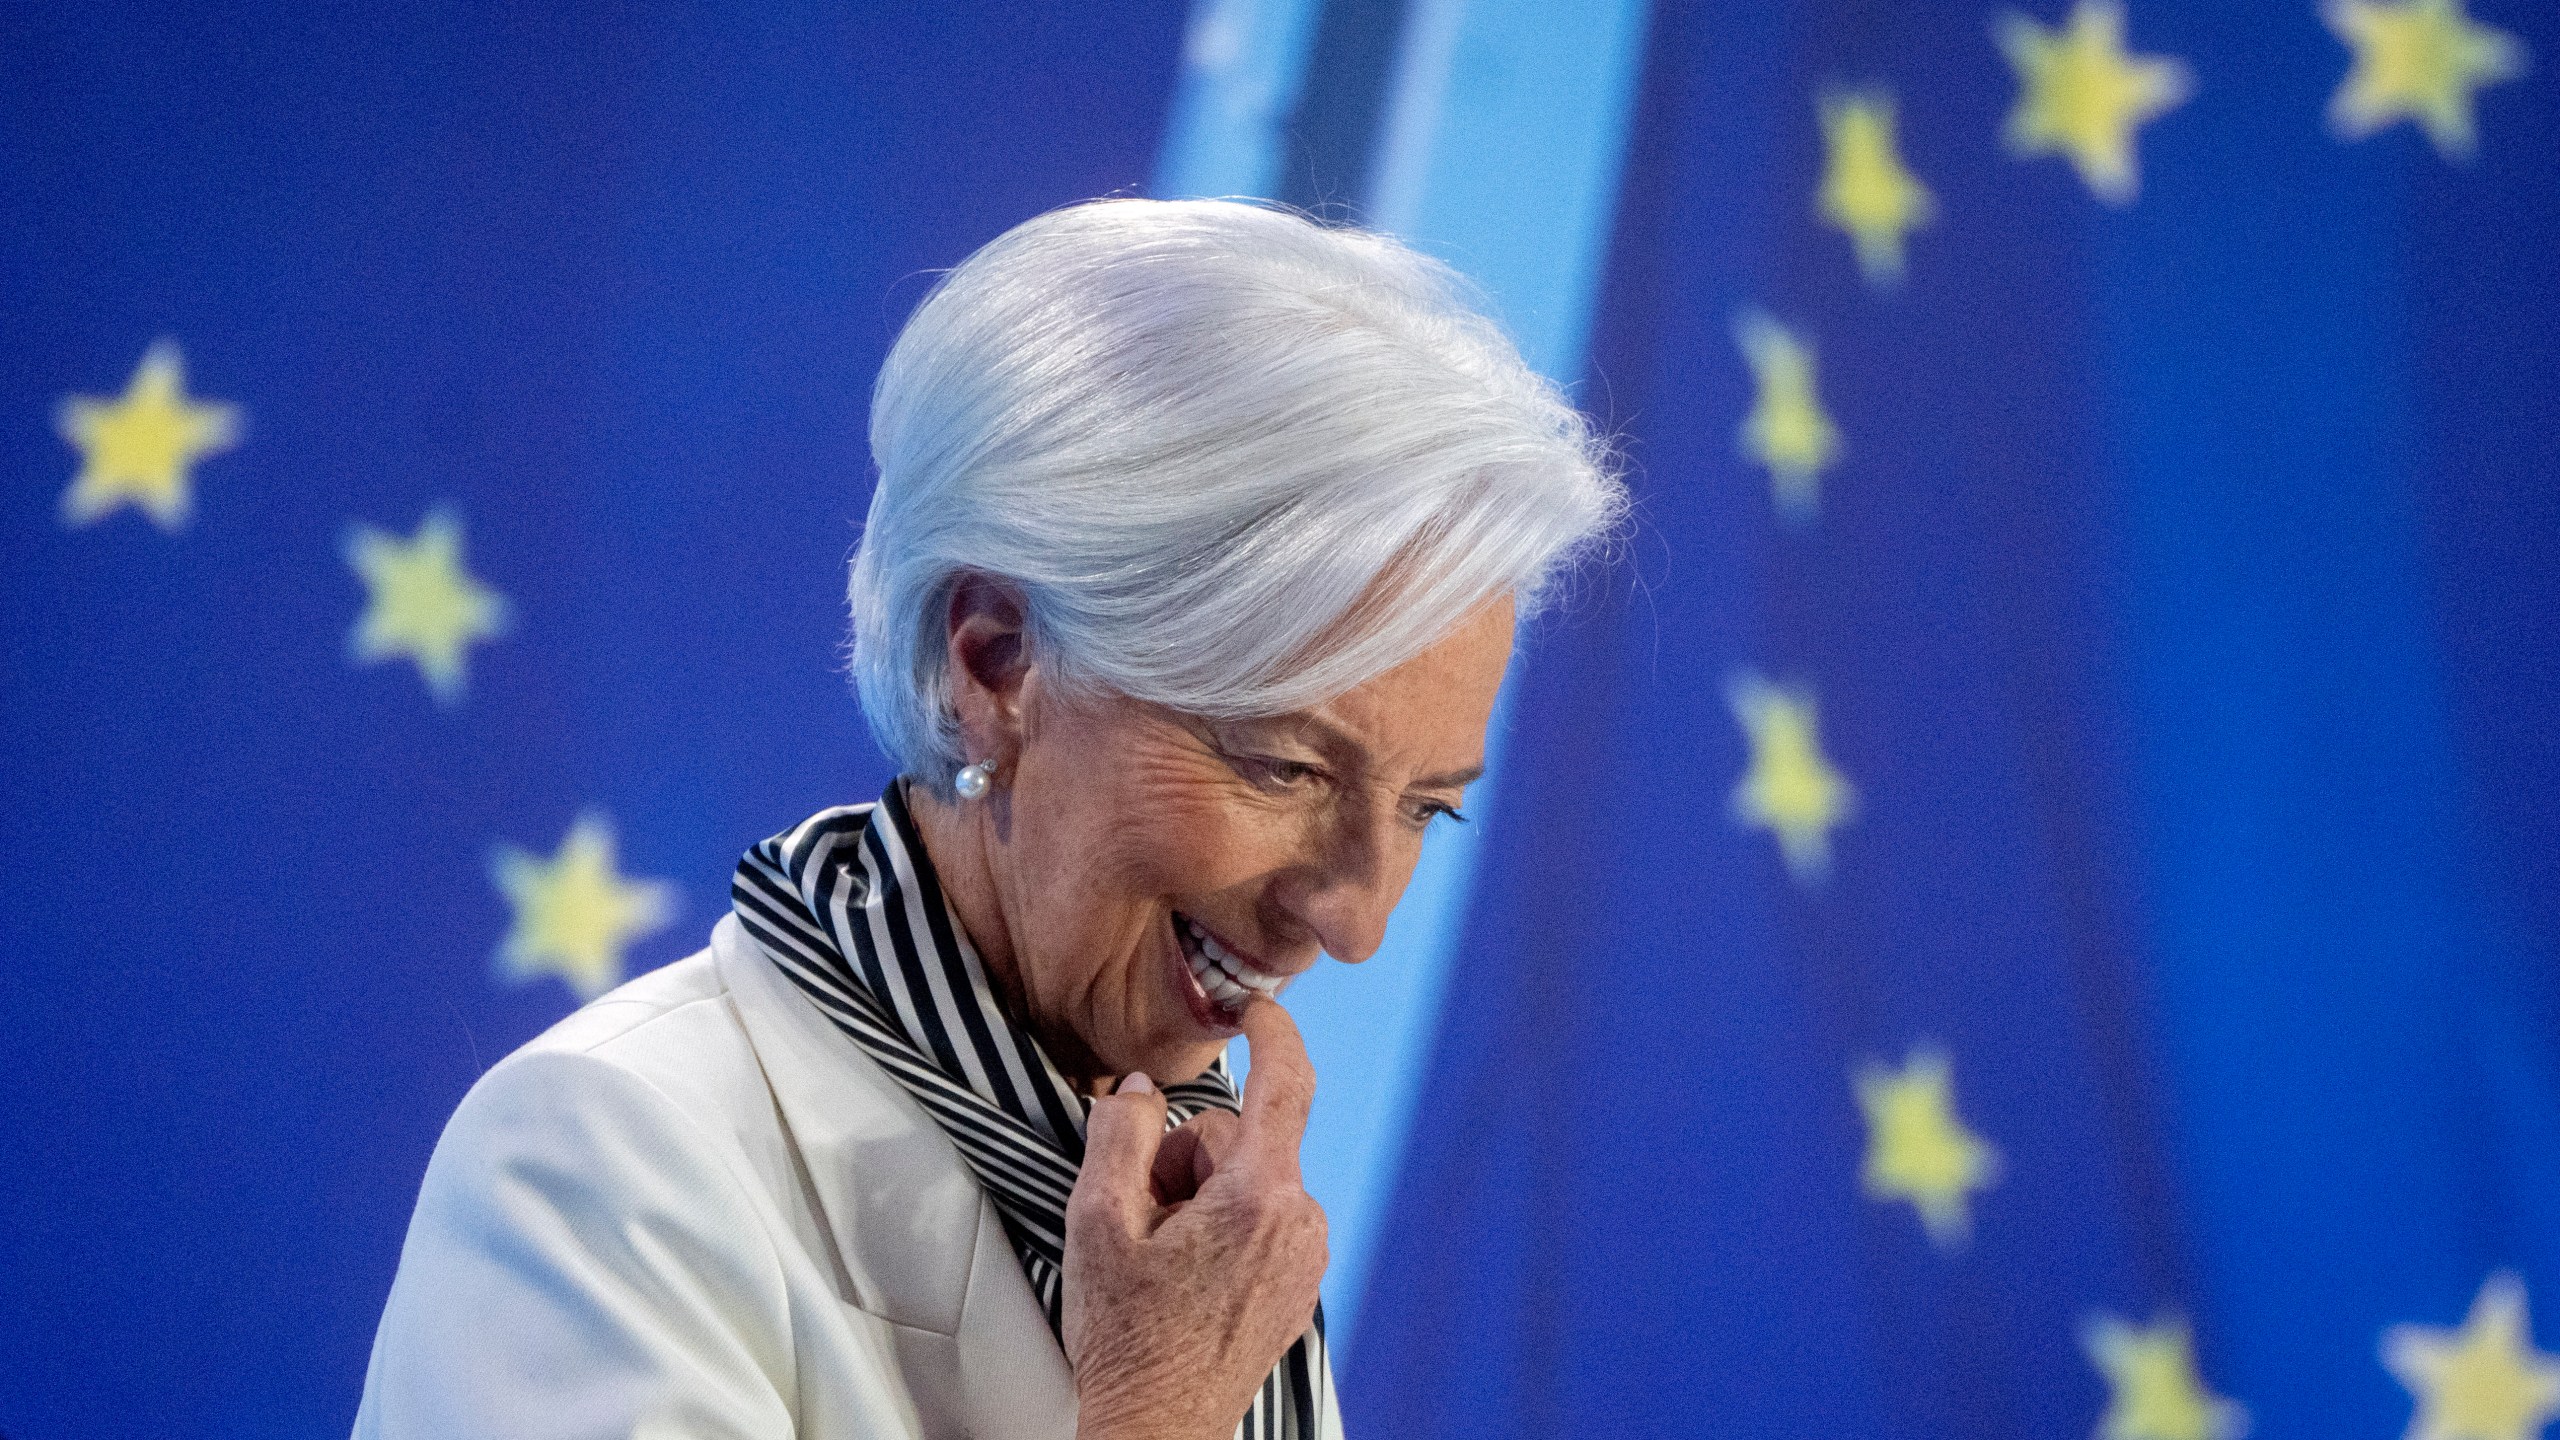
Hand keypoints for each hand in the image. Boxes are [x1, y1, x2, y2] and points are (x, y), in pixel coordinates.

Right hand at [1063, 1001, 1328, 1439]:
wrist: (1159, 1430)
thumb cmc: (1129, 1342)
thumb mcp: (1097, 1223)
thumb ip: (1119, 1135)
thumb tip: (1142, 1090)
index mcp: (1259, 1198)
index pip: (1285, 1084)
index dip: (1272, 1031)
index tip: (1254, 1007)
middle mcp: (1299, 1222)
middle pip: (1240, 1140)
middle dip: (1185, 1159)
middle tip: (1142, 1218)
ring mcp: (1305, 1257)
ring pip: (1248, 1181)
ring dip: (1201, 1198)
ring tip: (1162, 1259)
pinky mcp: (1298, 1283)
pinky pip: (1260, 1221)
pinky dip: (1222, 1229)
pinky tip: (1186, 1279)